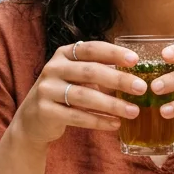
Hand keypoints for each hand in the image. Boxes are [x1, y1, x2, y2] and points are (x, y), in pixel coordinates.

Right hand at [13, 40, 145, 145]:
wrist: (31, 120)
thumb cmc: (62, 94)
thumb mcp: (75, 77)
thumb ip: (98, 71)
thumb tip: (134, 73)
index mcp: (64, 54)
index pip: (91, 49)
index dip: (113, 53)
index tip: (135, 60)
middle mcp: (53, 68)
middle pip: (91, 71)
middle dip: (118, 80)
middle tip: (141, 88)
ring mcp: (47, 89)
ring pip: (85, 96)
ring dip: (112, 104)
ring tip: (134, 112)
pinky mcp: (45, 111)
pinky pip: (77, 116)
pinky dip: (99, 121)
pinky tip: (115, 124)